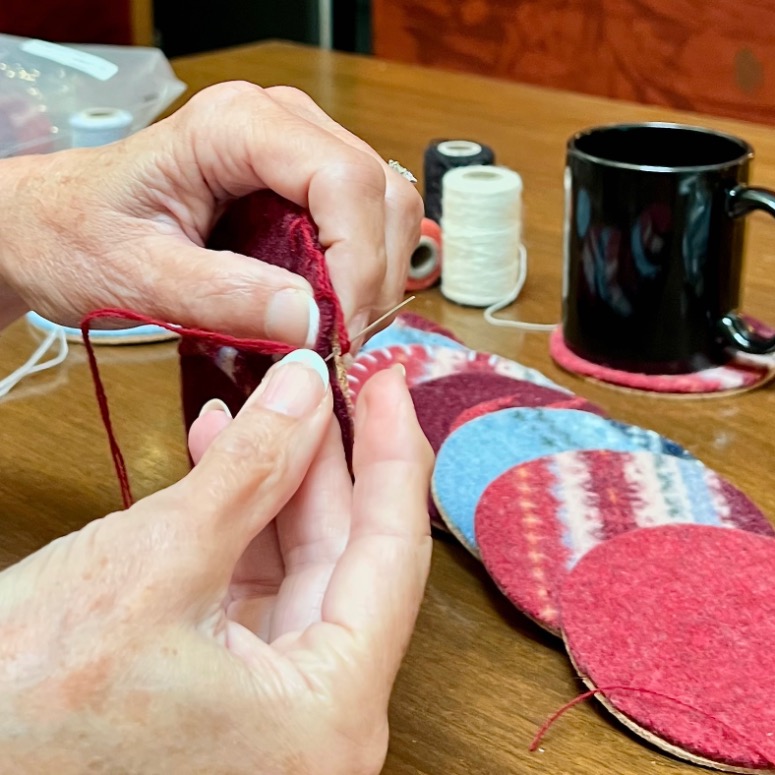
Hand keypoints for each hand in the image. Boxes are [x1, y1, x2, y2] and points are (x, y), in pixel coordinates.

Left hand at [0, 82, 422, 342]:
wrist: (57, 226)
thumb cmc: (81, 238)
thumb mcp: (140, 276)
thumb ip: (224, 297)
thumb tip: (312, 321)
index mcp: (235, 126)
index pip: (343, 179)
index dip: (358, 262)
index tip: (339, 332)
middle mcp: (280, 123)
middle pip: (380, 192)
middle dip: (374, 277)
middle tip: (340, 341)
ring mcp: (299, 151)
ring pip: (387, 208)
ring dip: (376, 278)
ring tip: (334, 330)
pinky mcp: (304, 184)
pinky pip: (367, 223)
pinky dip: (364, 274)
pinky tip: (330, 309)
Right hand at [0, 352, 432, 772]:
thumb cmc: (29, 701)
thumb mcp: (159, 559)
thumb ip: (251, 466)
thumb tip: (304, 388)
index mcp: (328, 714)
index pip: (394, 552)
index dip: (395, 453)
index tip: (388, 382)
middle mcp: (319, 724)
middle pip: (348, 556)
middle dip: (325, 460)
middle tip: (315, 387)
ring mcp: (277, 710)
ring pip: (303, 565)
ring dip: (277, 484)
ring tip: (257, 415)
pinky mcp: (234, 688)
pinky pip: (260, 586)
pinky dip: (243, 523)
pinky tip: (221, 464)